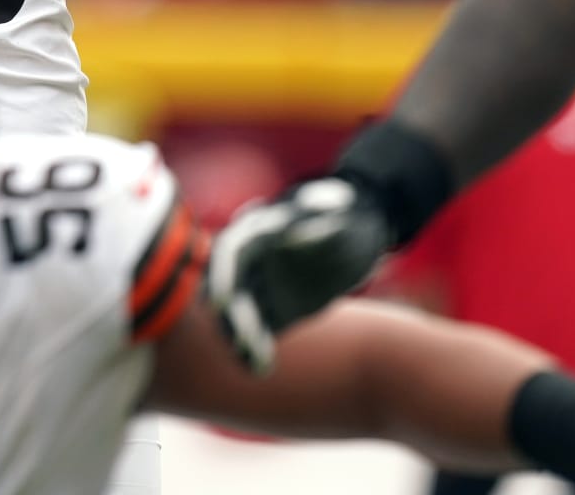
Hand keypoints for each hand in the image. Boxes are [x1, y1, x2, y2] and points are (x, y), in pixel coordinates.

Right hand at [203, 178, 392, 373]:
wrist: (357, 229)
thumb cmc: (344, 210)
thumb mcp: (341, 206)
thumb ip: (325, 209)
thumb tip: (311, 221)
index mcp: (257, 229)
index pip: (229, 254)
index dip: (220, 277)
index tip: (218, 301)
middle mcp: (251, 260)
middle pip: (228, 289)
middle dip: (230, 316)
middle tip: (240, 340)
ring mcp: (260, 286)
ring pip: (239, 316)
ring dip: (240, 338)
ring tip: (256, 363)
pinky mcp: (274, 310)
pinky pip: (259, 332)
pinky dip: (255, 349)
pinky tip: (261, 368)